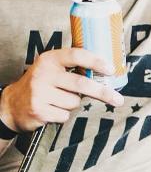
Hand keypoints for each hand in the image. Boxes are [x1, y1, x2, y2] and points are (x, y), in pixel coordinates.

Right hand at [0, 48, 124, 131]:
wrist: (11, 105)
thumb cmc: (41, 84)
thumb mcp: (52, 69)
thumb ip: (74, 67)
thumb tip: (107, 72)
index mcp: (50, 60)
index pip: (76, 55)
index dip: (96, 62)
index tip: (111, 69)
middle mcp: (43, 74)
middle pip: (81, 84)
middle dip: (103, 92)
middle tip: (118, 99)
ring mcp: (39, 93)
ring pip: (74, 102)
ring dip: (74, 104)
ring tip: (59, 100)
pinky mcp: (38, 110)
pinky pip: (65, 115)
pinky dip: (64, 115)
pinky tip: (52, 110)